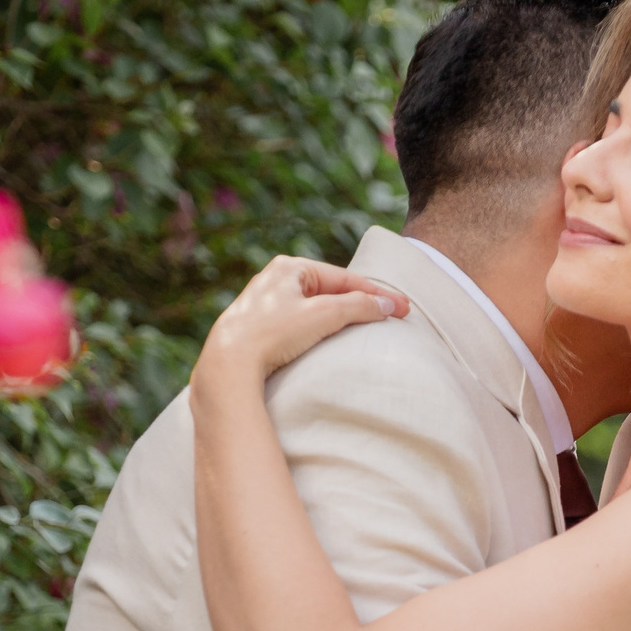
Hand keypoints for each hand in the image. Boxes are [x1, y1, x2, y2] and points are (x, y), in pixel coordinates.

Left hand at [195, 256, 405, 388]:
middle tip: (387, 317)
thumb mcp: (323, 315)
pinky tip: (326, 341)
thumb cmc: (273, 334)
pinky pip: (298, 324)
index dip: (377, 294)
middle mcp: (274, 279)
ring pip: (313, 308)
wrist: (227, 363)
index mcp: (290, 267)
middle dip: (359, 303)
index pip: (345, 278)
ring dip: (339, 318)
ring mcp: (264, 304)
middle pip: (329, 291)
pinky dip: (319, 330)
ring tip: (363, 329)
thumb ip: (358, 306)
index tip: (403, 309)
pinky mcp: (257, 329)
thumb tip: (386, 306)